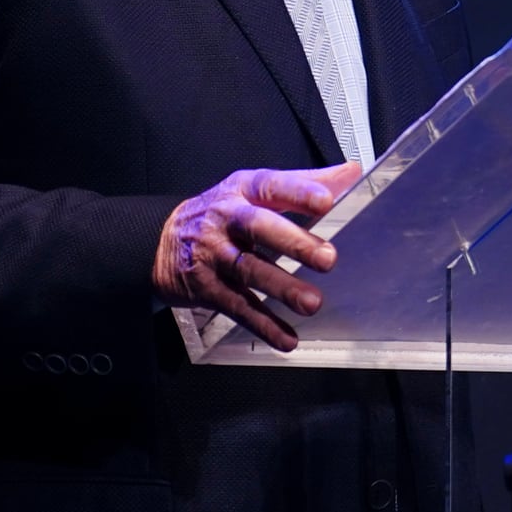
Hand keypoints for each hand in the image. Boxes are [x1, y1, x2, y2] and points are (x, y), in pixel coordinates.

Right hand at [153, 161, 362, 352]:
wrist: (160, 241)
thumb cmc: (222, 213)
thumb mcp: (254, 189)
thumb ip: (304, 183)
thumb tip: (351, 173)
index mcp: (243, 190)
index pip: (272, 186)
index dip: (298, 192)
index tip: (326, 201)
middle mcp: (227, 220)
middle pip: (259, 228)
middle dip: (294, 243)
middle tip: (328, 259)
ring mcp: (215, 255)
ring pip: (250, 271)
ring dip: (283, 288)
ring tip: (312, 303)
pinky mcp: (208, 288)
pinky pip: (239, 308)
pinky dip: (264, 325)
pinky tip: (287, 338)